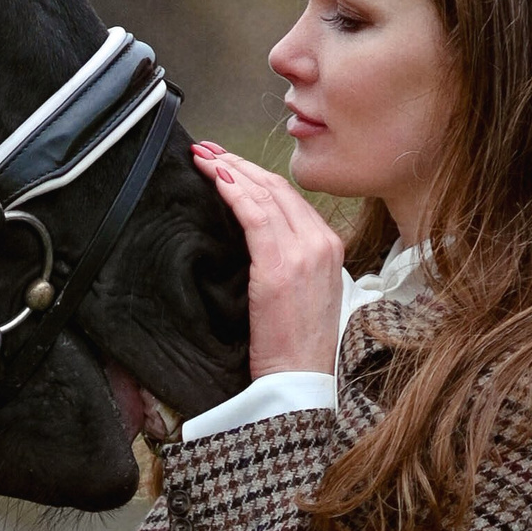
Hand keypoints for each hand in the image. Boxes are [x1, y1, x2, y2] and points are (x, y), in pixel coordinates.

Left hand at [189, 143, 343, 378]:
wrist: (299, 380)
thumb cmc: (294, 345)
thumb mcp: (301, 292)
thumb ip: (287, 259)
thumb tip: (252, 238)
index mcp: (329, 247)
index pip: (289, 197)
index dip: (255, 175)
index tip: (227, 162)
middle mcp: (321, 242)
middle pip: (276, 188)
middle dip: (239, 164)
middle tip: (208, 150)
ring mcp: (304, 252)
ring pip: (263, 194)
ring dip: (229, 170)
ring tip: (203, 157)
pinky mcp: (280, 265)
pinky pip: (253, 214)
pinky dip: (231, 191)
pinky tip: (214, 178)